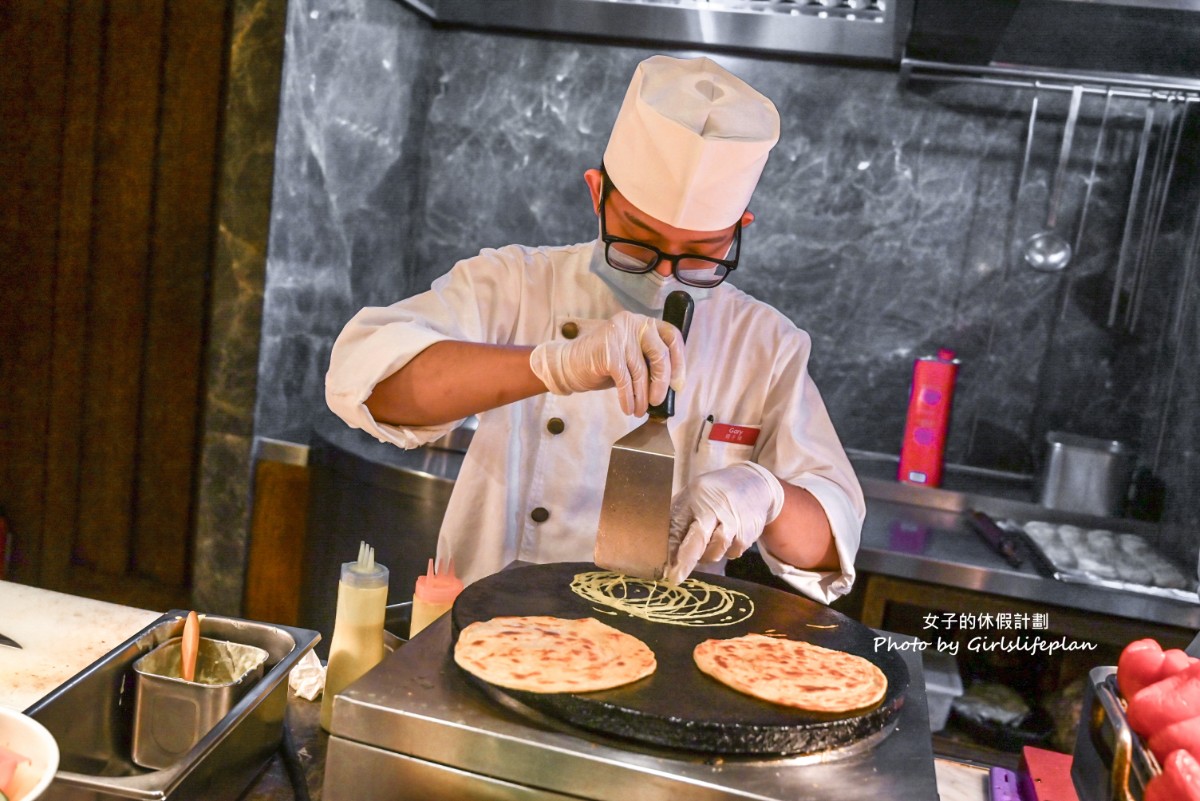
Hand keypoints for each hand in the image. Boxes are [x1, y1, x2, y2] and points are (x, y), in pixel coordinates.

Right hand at [529, 311, 685, 415]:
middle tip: (657, 401)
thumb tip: (673, 383)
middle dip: (662, 382)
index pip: (672, 337)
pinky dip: (628, 397)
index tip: (678, 384)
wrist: (569, 365)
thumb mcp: (632, 359)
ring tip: (639, 410)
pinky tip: (628, 408)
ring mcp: (619, 335)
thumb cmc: (603, 365)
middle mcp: (633, 323)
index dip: (679, 361)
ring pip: (641, 371)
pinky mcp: (608, 351)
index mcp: (643, 323)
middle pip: (660, 354)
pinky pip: (625, 380)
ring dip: (642, 396)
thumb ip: (650, 362)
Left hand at [665, 462, 784, 584]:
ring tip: (709, 541)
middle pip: (699, 539)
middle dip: (686, 561)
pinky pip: (731, 553)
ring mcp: (733, 521)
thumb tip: (665, 549)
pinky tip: (727, 537)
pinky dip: (726, 551)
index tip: (665, 569)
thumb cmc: (714, 494)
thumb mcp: (693, 497)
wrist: (753, 483)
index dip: (671, 548)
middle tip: (676, 578)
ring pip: (715, 552)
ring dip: (707, 554)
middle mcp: (716, 508)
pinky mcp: (748, 534)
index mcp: (697, 497)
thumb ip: (679, 519)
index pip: (680, 525)